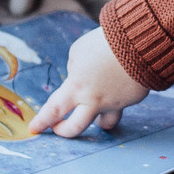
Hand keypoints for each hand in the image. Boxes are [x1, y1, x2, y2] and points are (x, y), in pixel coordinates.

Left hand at [27, 29, 148, 137]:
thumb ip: (75, 68)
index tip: (34, 129)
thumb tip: (80, 79)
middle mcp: (95, 100)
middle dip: (65, 131)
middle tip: (60, 128)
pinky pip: (124, 100)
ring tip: (96, 114)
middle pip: (76, 128)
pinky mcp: (134, 98)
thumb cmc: (104, 43)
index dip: (43, 121)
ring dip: (98, 121)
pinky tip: (123, 79)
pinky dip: (120, 92)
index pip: (54, 110)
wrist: (140, 42)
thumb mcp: (78, 52)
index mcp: (77, 87)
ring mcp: (116, 102)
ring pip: (106, 124)